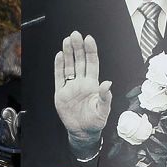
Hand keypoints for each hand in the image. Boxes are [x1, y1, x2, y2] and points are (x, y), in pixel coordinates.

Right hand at [53, 31, 112, 156]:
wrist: (83, 132)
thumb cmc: (95, 121)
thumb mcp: (103, 110)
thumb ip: (106, 97)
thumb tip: (108, 83)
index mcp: (93, 84)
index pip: (92, 63)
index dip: (90, 51)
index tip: (89, 39)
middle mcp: (82, 82)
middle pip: (79, 61)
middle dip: (78, 47)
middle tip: (75, 34)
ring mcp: (71, 86)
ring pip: (69, 66)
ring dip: (68, 53)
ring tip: (67, 40)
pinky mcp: (61, 93)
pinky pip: (59, 76)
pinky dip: (59, 66)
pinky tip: (59, 55)